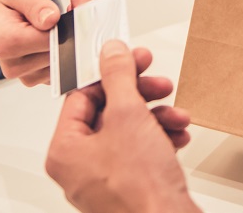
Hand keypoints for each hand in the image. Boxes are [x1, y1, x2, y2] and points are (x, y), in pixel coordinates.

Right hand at [0, 0, 103, 86]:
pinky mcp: (38, 77)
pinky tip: (67, 28)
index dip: (70, 21)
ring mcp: (27, 75)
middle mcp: (14, 65)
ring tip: (71, 11)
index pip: (50, 39)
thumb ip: (33, 4)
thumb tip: (51, 19)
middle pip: (60, 51)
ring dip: (75, 37)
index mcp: (6, 43)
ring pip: (66, 60)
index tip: (81, 0)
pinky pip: (64, 66)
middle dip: (77, 27)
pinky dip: (71, 47)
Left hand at [46, 40, 198, 212]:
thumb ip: (118, 76)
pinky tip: (177, 135)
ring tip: (176, 114)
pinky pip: (140, 154)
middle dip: (139, 96)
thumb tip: (111, 52)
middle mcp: (79, 169)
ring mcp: (103, 182)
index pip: (82, 97)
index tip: (131, 60)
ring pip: (128, 133)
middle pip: (108, 113)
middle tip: (157, 82)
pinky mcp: (127, 190)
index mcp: (65, 151)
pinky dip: (160, 140)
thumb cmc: (140, 188)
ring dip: (156, 117)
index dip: (110, 74)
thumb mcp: (128, 115)